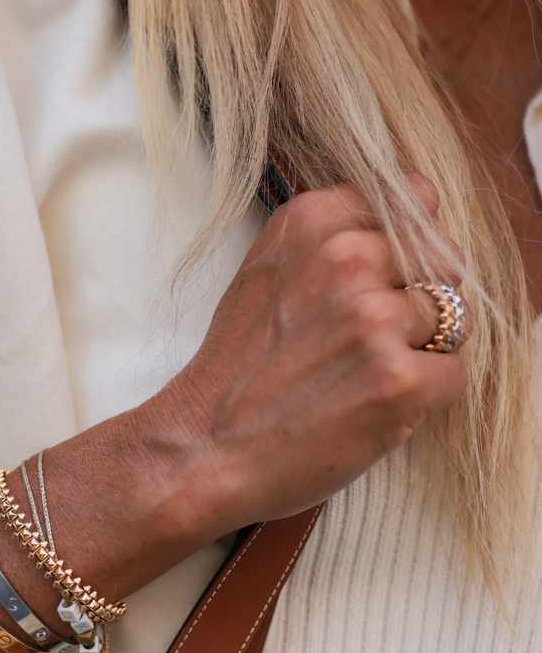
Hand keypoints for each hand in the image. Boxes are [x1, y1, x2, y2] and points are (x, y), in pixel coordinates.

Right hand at [142, 171, 468, 541]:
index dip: (404, 251)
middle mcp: (346, 257)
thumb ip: (332, 239)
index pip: (416, 200)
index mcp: (314, 221)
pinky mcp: (397, 379)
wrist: (199, 453)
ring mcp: (374, 318)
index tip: (372, 286)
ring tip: (360, 379)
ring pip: (454, 319)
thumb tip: (416, 211)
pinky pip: (453, 375)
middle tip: (360, 345)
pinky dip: (423, 399)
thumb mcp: (268, 273)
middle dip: (417, 301)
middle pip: (443, 261)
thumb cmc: (236, 374)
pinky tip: (371, 409)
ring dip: (419, 352)